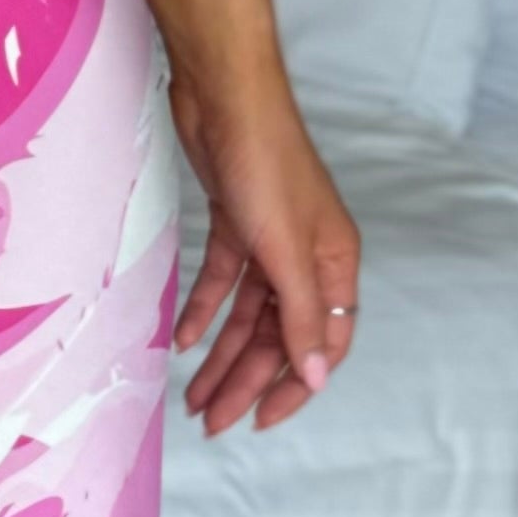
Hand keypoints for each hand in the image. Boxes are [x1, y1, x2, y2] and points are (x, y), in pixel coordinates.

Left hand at [167, 55, 360, 434]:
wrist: (225, 94)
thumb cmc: (265, 162)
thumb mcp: (284, 249)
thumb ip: (301, 316)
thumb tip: (315, 377)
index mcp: (335, 262)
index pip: (324, 343)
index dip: (294, 386)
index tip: (260, 421)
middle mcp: (309, 256)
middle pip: (280, 335)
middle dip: (246, 380)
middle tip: (210, 420)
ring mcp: (272, 240)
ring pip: (249, 314)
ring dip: (222, 355)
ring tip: (192, 396)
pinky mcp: (237, 223)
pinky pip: (224, 282)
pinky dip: (205, 311)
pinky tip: (182, 340)